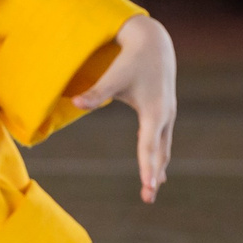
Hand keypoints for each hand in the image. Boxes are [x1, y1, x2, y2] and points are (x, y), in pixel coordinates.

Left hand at [76, 13, 176, 203]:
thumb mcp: (114, 77)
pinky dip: (159, 154)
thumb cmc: (131, 60)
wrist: (154, 43)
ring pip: (164, 147)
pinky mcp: (164, 111)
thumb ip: (96, 92)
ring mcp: (167, 114)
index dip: (147, 167)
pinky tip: (157, 166)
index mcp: (155, 112)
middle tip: (148, 198)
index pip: (149, 146)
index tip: (147, 186)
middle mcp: (165, 116)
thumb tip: (74, 103)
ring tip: (153, 187)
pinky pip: (163, 138)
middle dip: (153, 175)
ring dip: (158, 167)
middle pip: (160, 152)